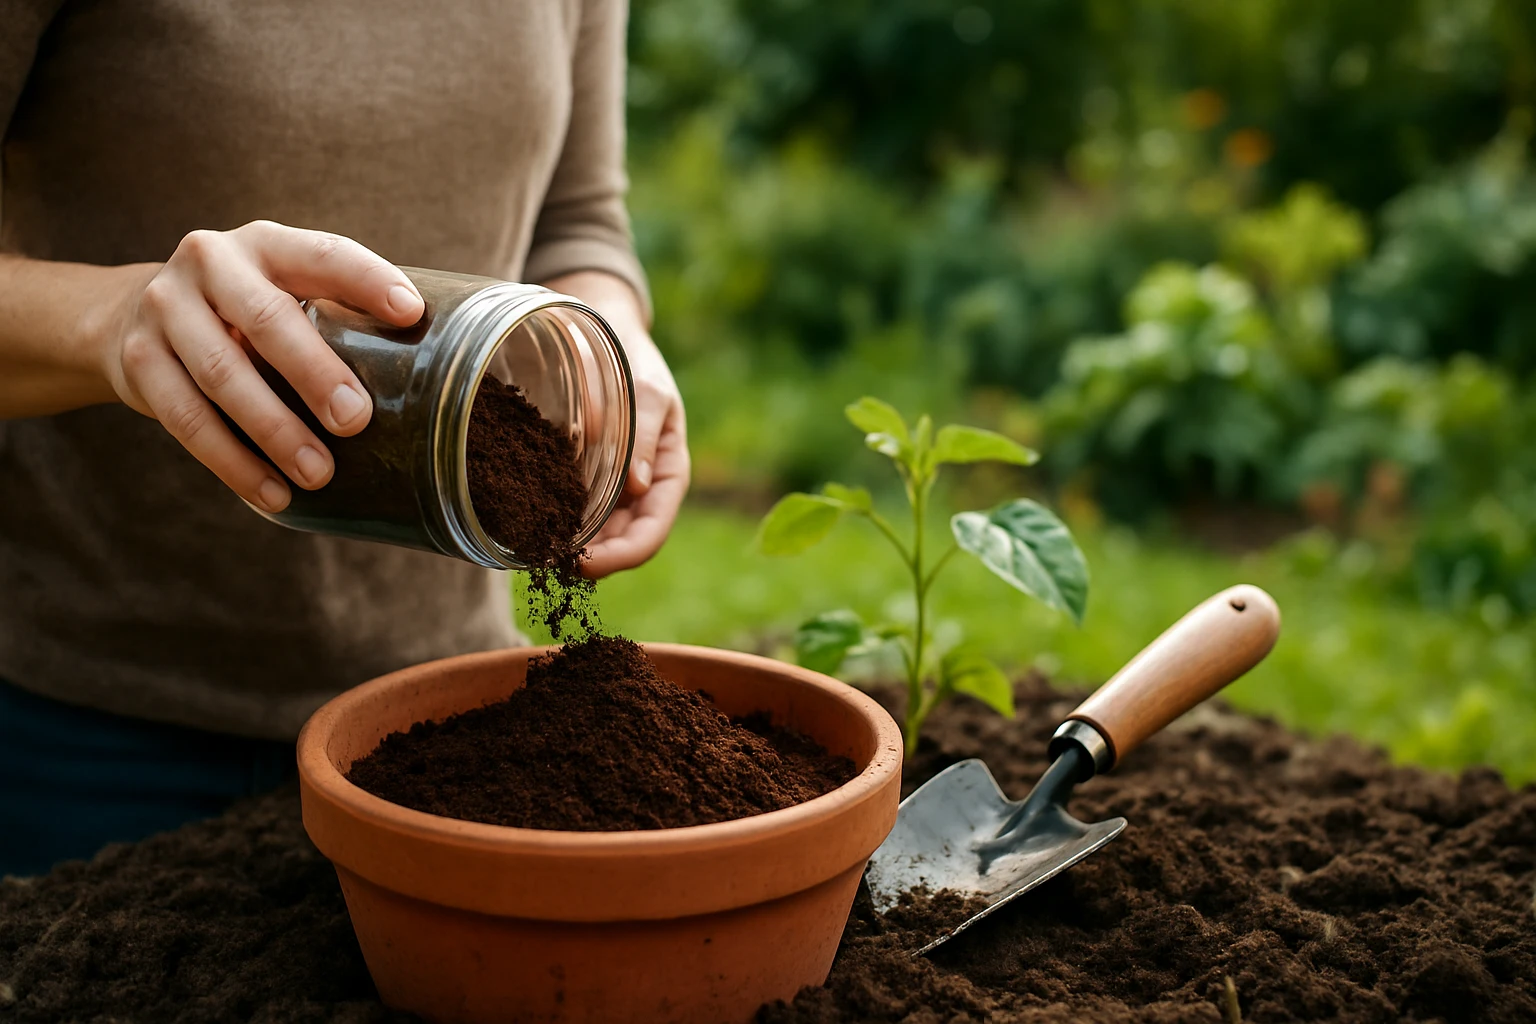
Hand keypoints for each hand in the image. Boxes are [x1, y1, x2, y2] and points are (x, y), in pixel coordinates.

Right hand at [98, 221, 424, 511]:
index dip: (367, 279)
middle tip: (355, 420)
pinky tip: (273, 493)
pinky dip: (233, 463)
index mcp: (266, 243)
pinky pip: (186, 420)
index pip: (322, 254)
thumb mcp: (284, 291)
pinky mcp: (137, 361)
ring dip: (274, 432)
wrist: (129, 315)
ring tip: (319, 474)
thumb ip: (338, 313)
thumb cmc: (243, 313)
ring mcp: (166, 309)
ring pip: (222, 376)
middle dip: (314, 372)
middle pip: (265, 318)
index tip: (410, 312)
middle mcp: (210, 263)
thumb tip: (430, 368)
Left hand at [541, 271, 689, 577]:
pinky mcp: (585, 475)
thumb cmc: (632, 357)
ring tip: (534, 550)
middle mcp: (644, 488)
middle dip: (591, 560)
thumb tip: (638, 487)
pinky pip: (573, 509)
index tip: (584, 563)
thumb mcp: (646, 389)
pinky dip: (555, 522)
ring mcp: (614, 485)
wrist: (602, 329)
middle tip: (548, 562)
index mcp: (669, 473)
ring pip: (598, 534)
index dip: (621, 556)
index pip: (652, 531)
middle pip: (623, 542)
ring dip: (572, 548)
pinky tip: (528, 525)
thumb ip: (644, 433)